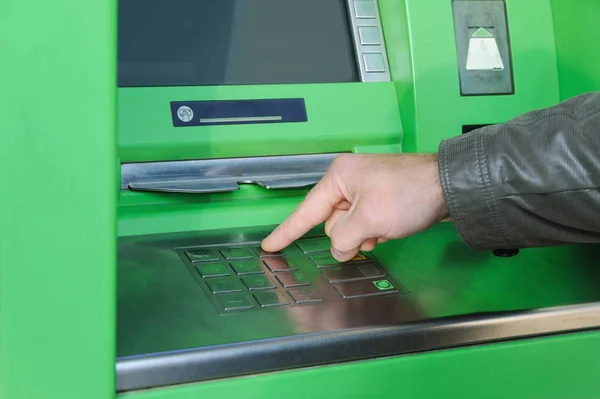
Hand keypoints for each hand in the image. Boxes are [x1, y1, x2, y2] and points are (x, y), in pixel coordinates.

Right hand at [261, 153, 448, 260]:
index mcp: (338, 178)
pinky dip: (376, 232)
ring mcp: (366, 190)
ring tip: (386, 229)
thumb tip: (340, 247)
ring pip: (350, 227)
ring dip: (364, 235)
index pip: (306, 211)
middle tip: (371, 234)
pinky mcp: (381, 199)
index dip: (286, 232)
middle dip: (348, 236)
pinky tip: (391, 229)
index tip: (270, 246)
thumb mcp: (369, 220)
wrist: (450, 187)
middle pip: (331, 222)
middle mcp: (349, 181)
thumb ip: (344, 238)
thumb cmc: (410, 193)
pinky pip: (366, 224)